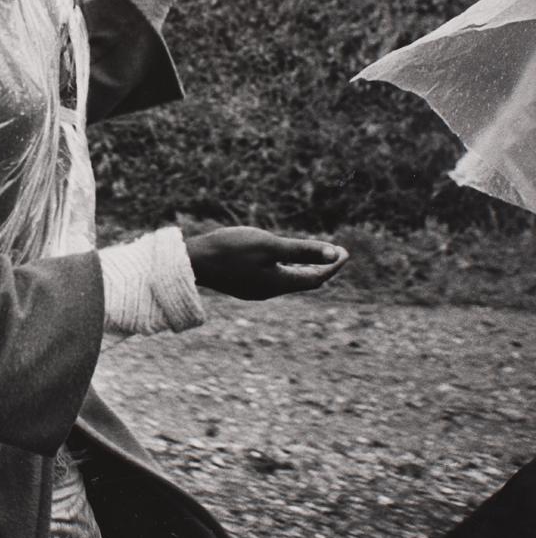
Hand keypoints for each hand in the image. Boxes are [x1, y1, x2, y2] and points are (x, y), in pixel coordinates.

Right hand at [185, 227, 347, 300]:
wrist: (193, 261)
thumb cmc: (231, 250)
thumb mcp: (270, 246)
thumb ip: (302, 250)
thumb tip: (335, 254)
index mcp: (278, 283)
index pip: (316, 278)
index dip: (333, 266)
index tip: (345, 253)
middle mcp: (268, 291)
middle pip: (303, 282)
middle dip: (320, 269)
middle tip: (334, 255)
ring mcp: (254, 290)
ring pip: (287, 281)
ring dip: (302, 269)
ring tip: (311, 256)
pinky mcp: (243, 284)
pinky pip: (272, 279)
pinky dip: (285, 269)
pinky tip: (280, 260)